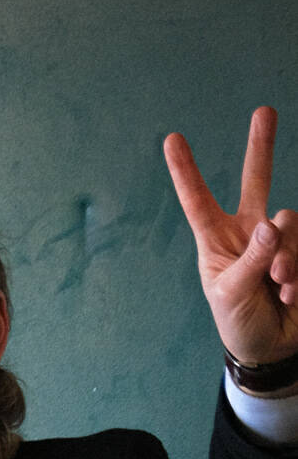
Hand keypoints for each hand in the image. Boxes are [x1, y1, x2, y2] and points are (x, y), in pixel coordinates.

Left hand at [164, 106, 297, 370]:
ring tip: (278, 285)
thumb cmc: (239, 322)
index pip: (198, 201)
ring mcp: (278, 239)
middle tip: (264, 111)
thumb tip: (272, 225)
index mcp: (217, 240)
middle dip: (261, 147)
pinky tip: (290, 294)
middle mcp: (248, 232)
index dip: (186, 171)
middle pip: (257, 181)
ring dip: (285, 257)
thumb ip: (253, 259)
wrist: (271, 348)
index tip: (171, 139)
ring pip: (288, 223)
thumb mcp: (232, 295)